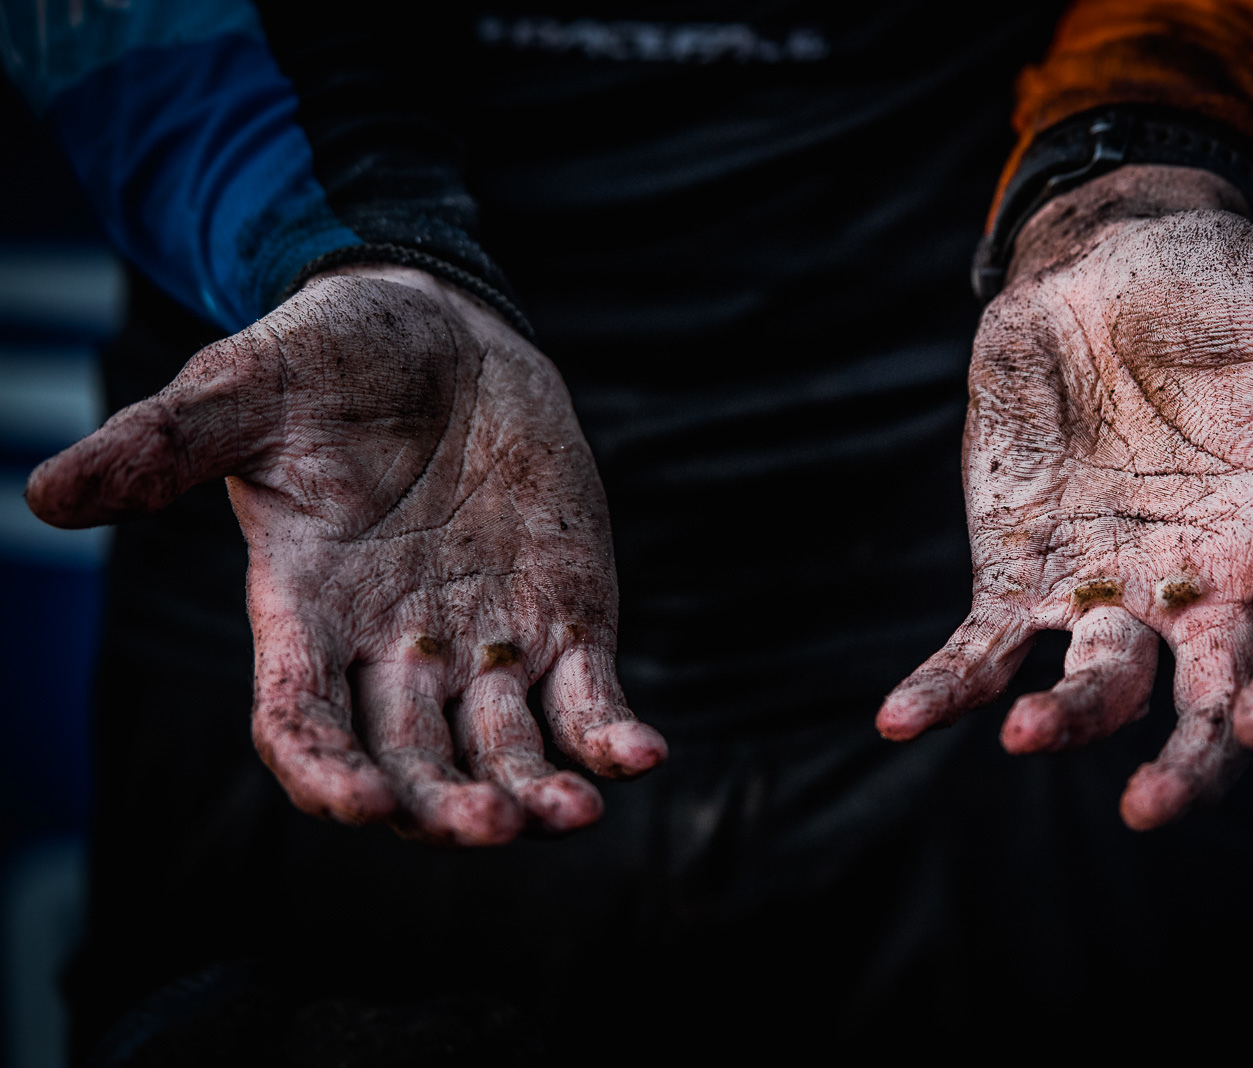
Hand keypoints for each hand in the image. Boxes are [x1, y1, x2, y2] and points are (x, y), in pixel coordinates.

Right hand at [27, 265, 666, 844]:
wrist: (437, 327)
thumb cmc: (325, 358)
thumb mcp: (240, 391)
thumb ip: (162, 446)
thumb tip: (46, 493)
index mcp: (307, 613)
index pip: (303, 724)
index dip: (323, 771)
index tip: (353, 800)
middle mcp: (394, 648)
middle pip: (411, 762)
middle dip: (443, 803)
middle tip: (486, 823)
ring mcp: (484, 640)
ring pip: (503, 749)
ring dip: (533, 791)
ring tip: (570, 814)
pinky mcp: (563, 616)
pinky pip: (587, 696)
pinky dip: (610, 733)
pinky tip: (642, 757)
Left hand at [878, 165, 1252, 829]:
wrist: (1107, 262)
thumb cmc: (1229, 284)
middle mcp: (1205, 584)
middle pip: (1207, 695)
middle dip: (1189, 756)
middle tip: (1155, 808)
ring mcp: (1111, 587)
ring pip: (1098, 680)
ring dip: (1066, 717)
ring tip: (1027, 734)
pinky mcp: (1022, 572)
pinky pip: (987, 645)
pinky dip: (949, 684)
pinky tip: (901, 719)